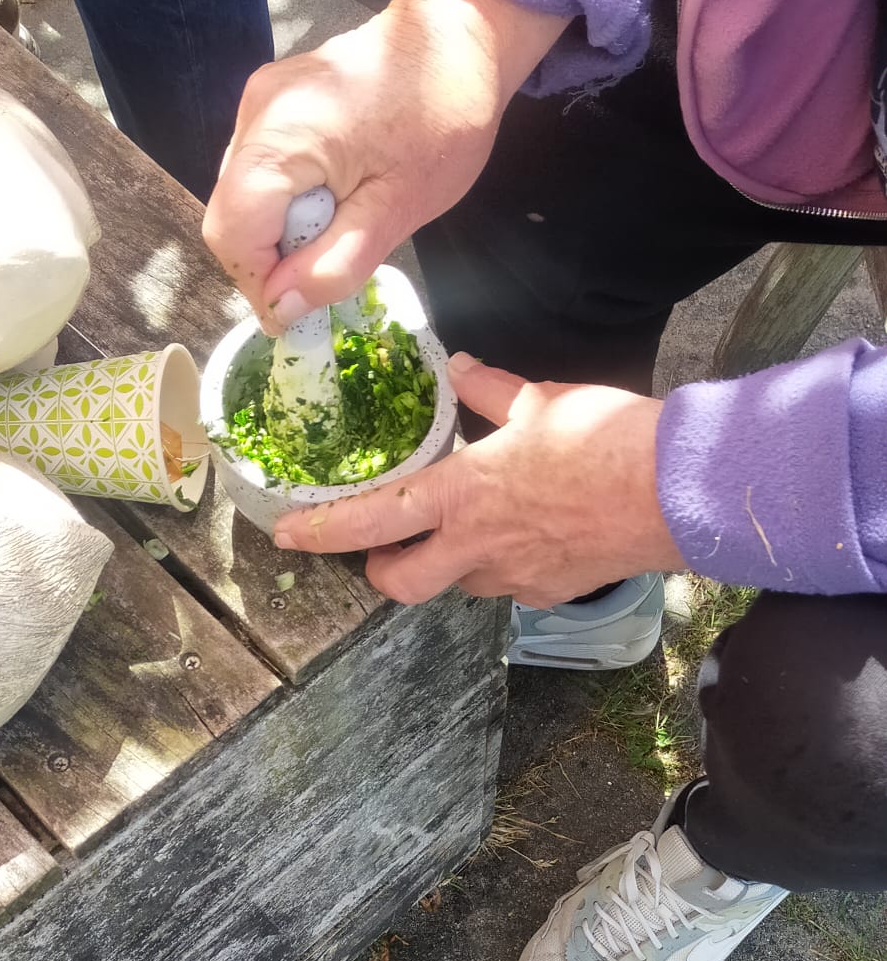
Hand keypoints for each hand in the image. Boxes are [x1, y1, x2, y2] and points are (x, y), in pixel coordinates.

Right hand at [202, 0, 565, 331]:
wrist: (458, 38)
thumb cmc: (444, 118)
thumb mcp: (399, 207)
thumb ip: (336, 263)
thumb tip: (282, 309)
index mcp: (283, 134)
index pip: (232, 232)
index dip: (258, 284)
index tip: (300, 314)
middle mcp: (255, 112)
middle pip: (231, 217)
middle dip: (271, 261)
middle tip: (328, 274)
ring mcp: (258, 103)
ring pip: (243, 199)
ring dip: (282, 234)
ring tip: (340, 231)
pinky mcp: (271, 103)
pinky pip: (260, 174)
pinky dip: (288, 205)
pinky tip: (334, 202)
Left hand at [273, 355, 684, 606]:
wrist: (673, 492)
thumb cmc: (606, 441)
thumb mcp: (538, 399)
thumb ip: (487, 389)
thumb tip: (460, 368)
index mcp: (462, 494)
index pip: (371, 521)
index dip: (323, 531)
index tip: (287, 533)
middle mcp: (477, 547)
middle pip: (401, 583)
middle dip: (380, 572)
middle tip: (381, 552)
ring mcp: (514, 576)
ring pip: (459, 582)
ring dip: (451, 562)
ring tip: (474, 527)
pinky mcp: (551, 592)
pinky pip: (512, 584)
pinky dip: (508, 564)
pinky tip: (533, 536)